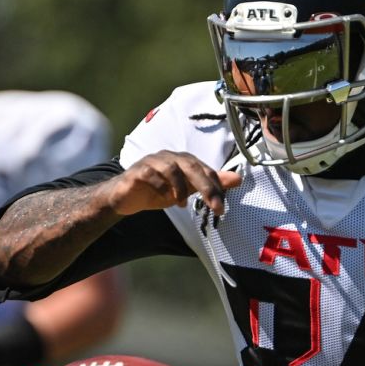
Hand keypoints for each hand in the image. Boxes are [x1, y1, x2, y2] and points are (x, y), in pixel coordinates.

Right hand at [105, 150, 241, 216]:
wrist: (126, 197)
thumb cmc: (159, 190)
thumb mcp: (188, 189)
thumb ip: (210, 184)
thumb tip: (238, 179)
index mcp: (184, 161)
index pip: (205, 170)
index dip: (216, 187)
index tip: (221, 208)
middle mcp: (169, 157)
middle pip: (192, 166)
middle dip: (206, 187)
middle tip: (215, 207)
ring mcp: (152, 162)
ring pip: (171, 168)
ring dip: (180, 187)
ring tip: (182, 204)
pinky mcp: (137, 171)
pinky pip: (150, 174)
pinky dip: (160, 186)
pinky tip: (165, 199)